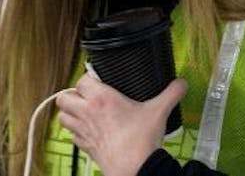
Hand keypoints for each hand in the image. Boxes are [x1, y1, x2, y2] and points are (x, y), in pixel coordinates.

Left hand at [55, 73, 187, 175]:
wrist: (133, 168)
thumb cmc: (140, 139)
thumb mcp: (159, 110)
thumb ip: (172, 93)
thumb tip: (182, 83)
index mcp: (102, 98)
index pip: (82, 79)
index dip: (88, 78)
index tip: (98, 80)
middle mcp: (87, 113)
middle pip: (63, 97)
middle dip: (72, 94)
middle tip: (87, 95)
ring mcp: (83, 131)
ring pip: (62, 116)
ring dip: (70, 112)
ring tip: (83, 111)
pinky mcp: (85, 147)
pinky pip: (71, 136)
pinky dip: (76, 131)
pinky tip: (89, 130)